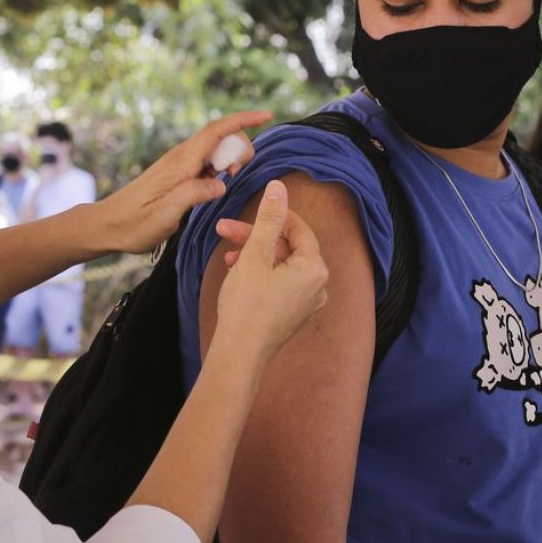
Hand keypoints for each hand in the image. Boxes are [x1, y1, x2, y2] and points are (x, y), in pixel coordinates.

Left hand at [93, 111, 269, 253]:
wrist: (107, 225)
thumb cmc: (133, 224)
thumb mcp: (164, 216)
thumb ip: (192, 196)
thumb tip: (221, 184)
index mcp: (179, 164)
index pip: (215, 131)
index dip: (243, 120)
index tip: (267, 115)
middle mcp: (180, 158)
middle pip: (220, 136)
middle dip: (240, 146)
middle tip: (239, 172)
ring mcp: (178, 164)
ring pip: (214, 149)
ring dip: (230, 158)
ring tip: (229, 180)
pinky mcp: (177, 174)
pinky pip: (206, 162)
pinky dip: (219, 168)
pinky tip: (216, 185)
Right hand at [212, 180, 328, 363]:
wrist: (239, 354)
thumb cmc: (247, 306)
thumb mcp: (255, 255)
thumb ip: (267, 219)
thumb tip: (279, 188)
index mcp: (314, 268)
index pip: (297, 228)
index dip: (271, 216)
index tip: (245, 211)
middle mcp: (317, 286)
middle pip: (286, 247)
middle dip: (254, 236)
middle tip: (224, 230)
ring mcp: (306, 302)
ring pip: (280, 265)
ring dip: (253, 254)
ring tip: (227, 256)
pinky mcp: (292, 314)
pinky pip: (279, 283)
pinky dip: (259, 273)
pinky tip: (237, 273)